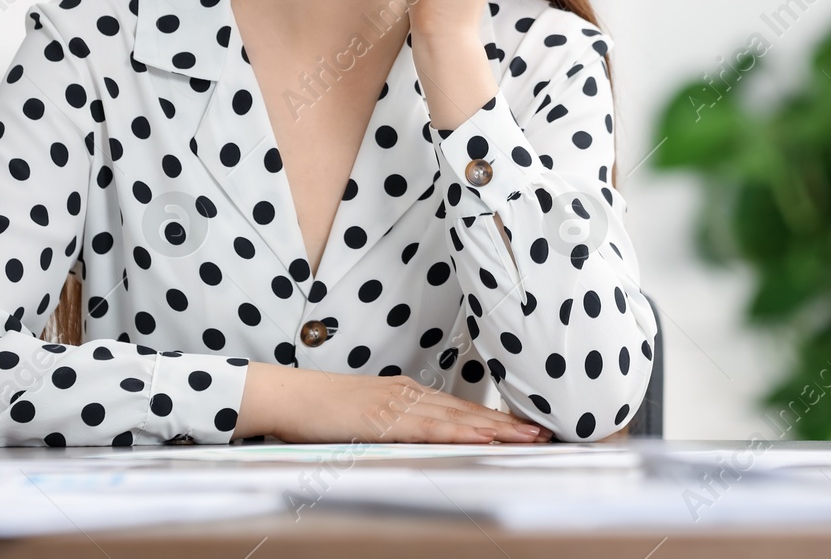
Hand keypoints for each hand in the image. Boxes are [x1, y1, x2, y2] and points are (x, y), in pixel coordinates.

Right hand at [237, 361, 551, 442]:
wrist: (286, 395)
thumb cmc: (320, 409)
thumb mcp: (364, 415)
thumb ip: (392, 422)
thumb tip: (417, 436)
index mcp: (403, 393)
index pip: (457, 407)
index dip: (493, 418)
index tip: (524, 426)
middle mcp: (406, 394)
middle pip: (464, 411)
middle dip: (506, 423)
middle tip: (543, 431)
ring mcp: (395, 404)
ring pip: (453, 417)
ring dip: (493, 428)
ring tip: (525, 437)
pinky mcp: (381, 417)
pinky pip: (426, 427)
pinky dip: (456, 431)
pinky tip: (478, 436)